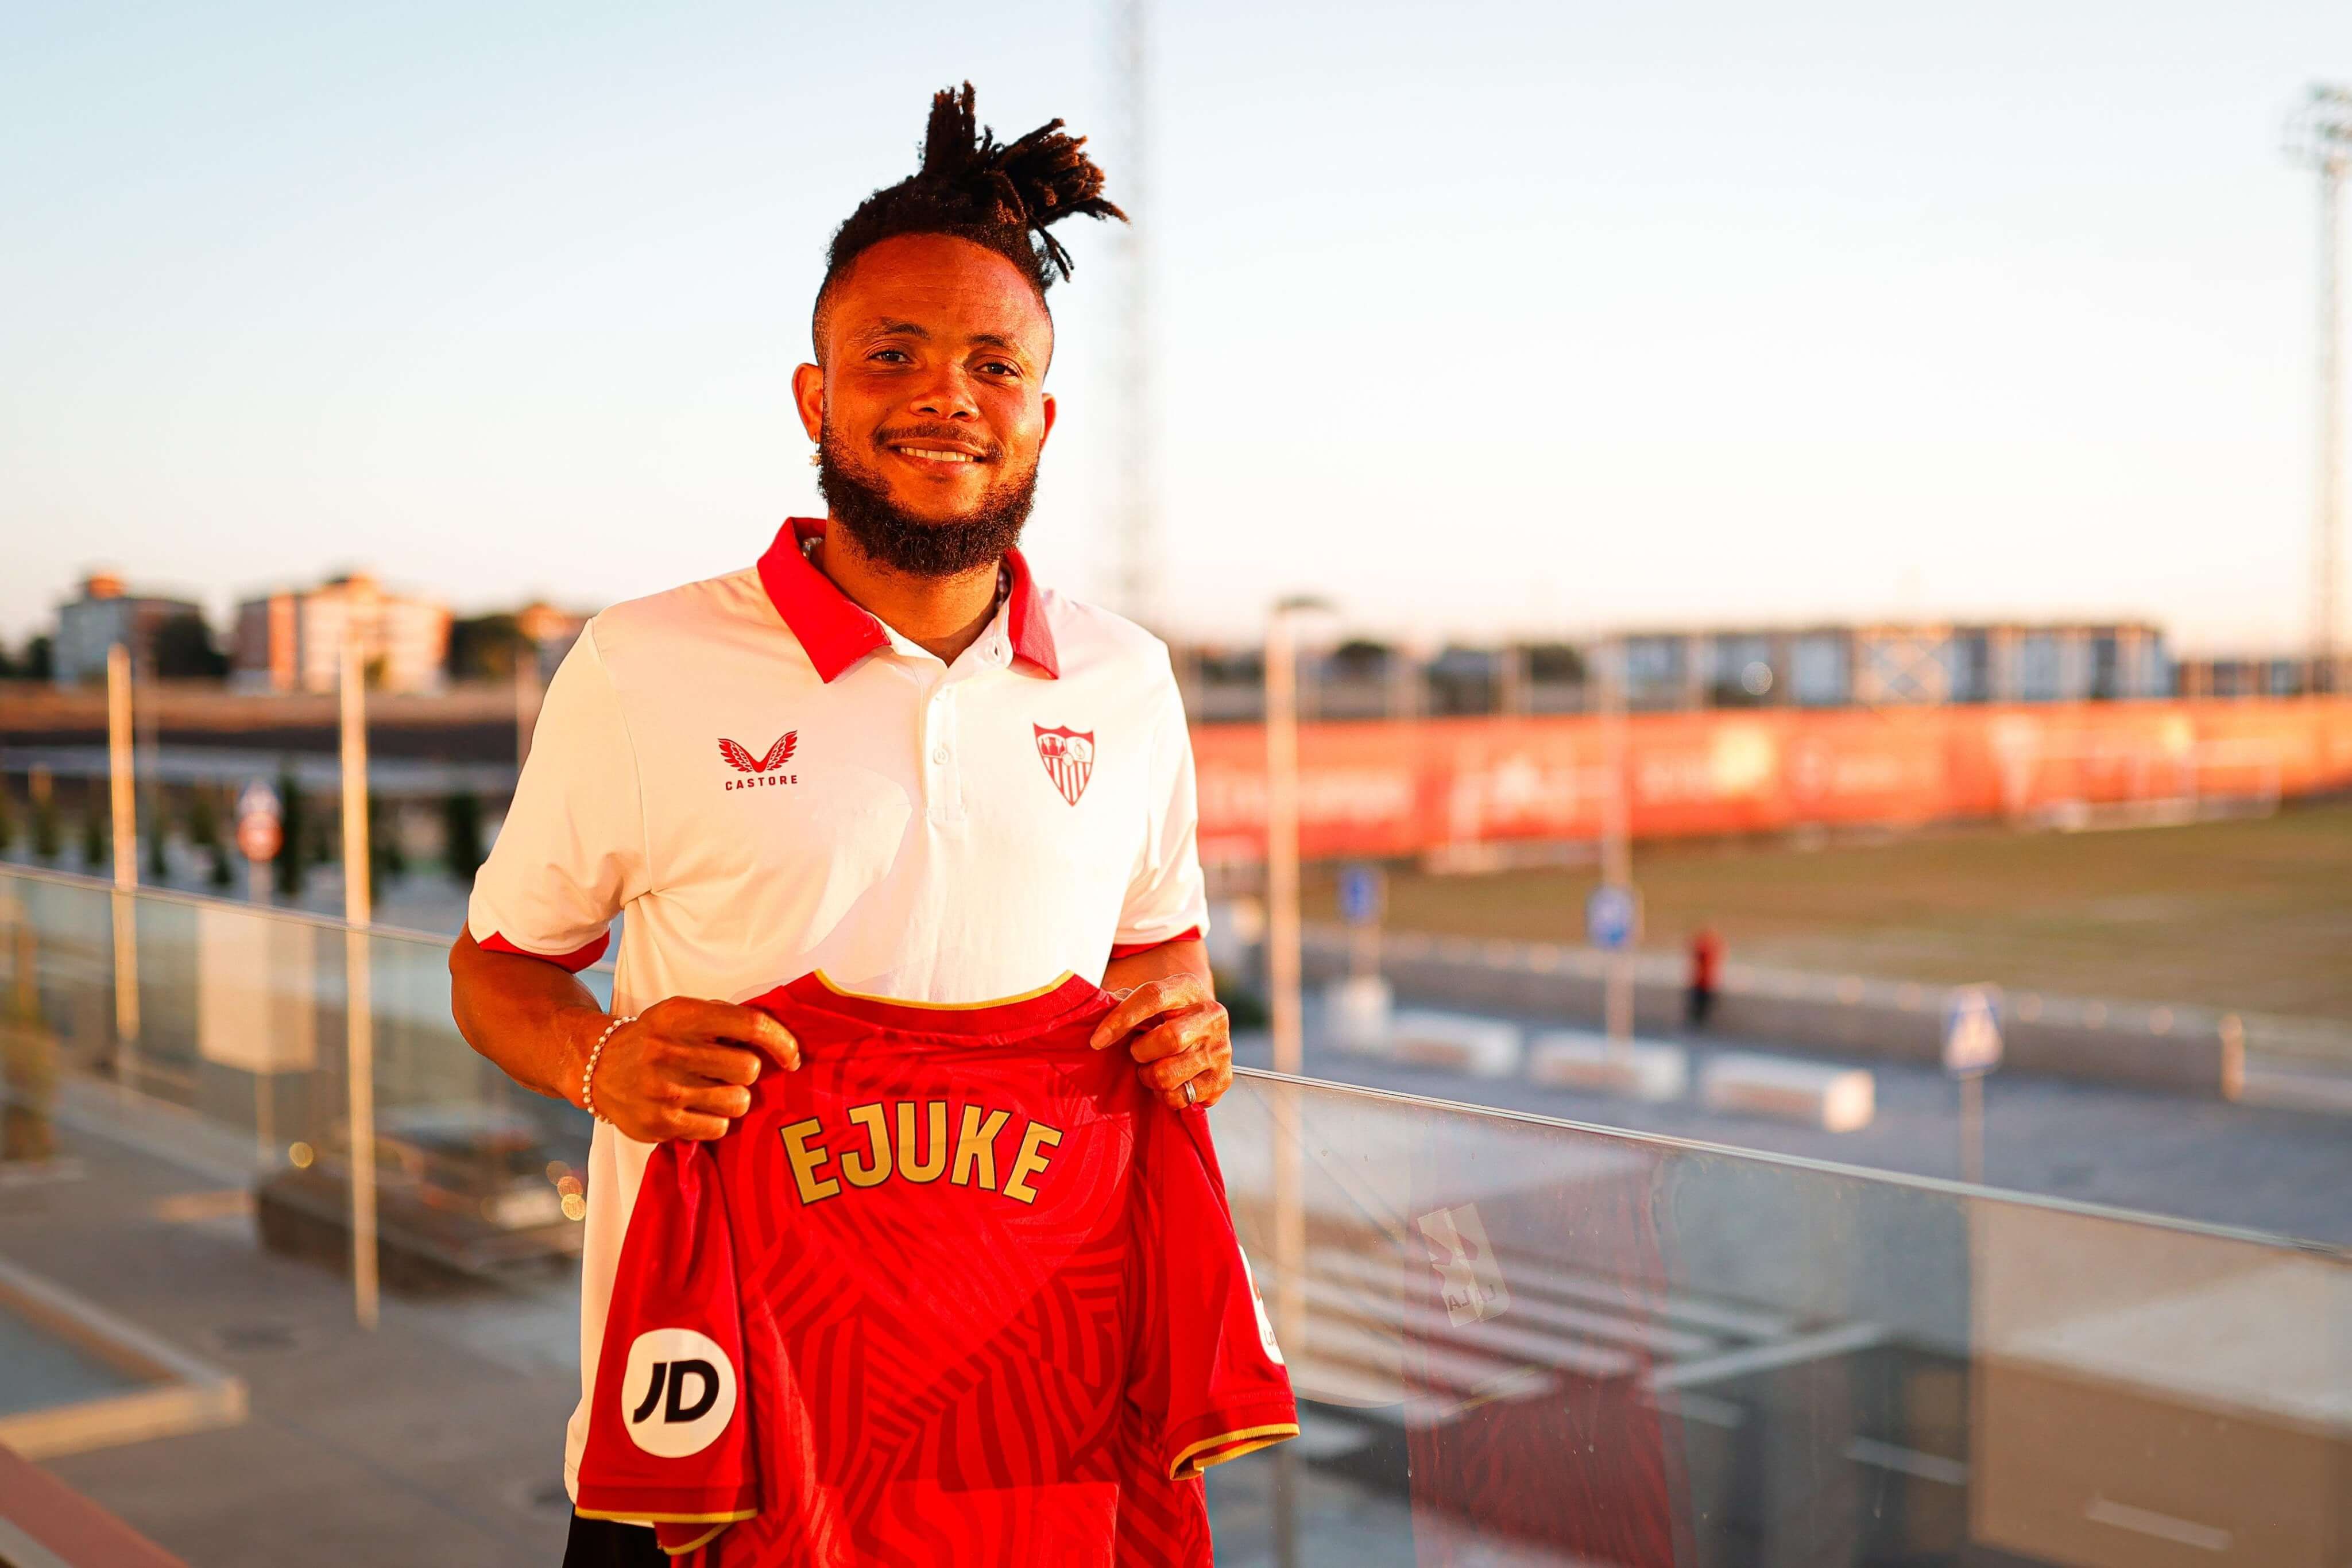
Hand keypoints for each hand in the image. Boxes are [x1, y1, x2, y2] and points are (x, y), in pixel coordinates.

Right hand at [584, 997, 798, 1142]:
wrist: (597, 1067)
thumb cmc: (654, 1038)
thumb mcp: (680, 1013)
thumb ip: (723, 1018)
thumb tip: (776, 1037)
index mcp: (681, 1016)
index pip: (750, 1025)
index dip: (781, 1041)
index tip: (791, 1058)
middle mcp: (671, 1051)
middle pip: (749, 1069)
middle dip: (747, 1073)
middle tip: (729, 1073)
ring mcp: (664, 1090)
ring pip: (738, 1102)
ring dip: (734, 1099)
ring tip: (712, 1092)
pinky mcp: (659, 1123)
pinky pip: (718, 1128)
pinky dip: (716, 1121)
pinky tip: (698, 1110)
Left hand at [1088, 973, 1231, 1111]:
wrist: (1200, 1032)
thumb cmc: (1162, 1018)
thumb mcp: (1146, 1001)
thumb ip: (1122, 1003)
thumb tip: (1093, 1015)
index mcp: (1188, 988)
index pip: (1153, 997)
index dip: (1121, 1019)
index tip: (1097, 1040)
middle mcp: (1212, 1015)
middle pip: (1170, 1039)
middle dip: (1141, 1052)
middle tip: (1137, 1053)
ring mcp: (1221, 1048)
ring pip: (1170, 1074)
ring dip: (1150, 1077)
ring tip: (1152, 1069)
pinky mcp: (1224, 1079)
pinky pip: (1181, 1098)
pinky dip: (1165, 1096)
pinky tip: (1169, 1083)